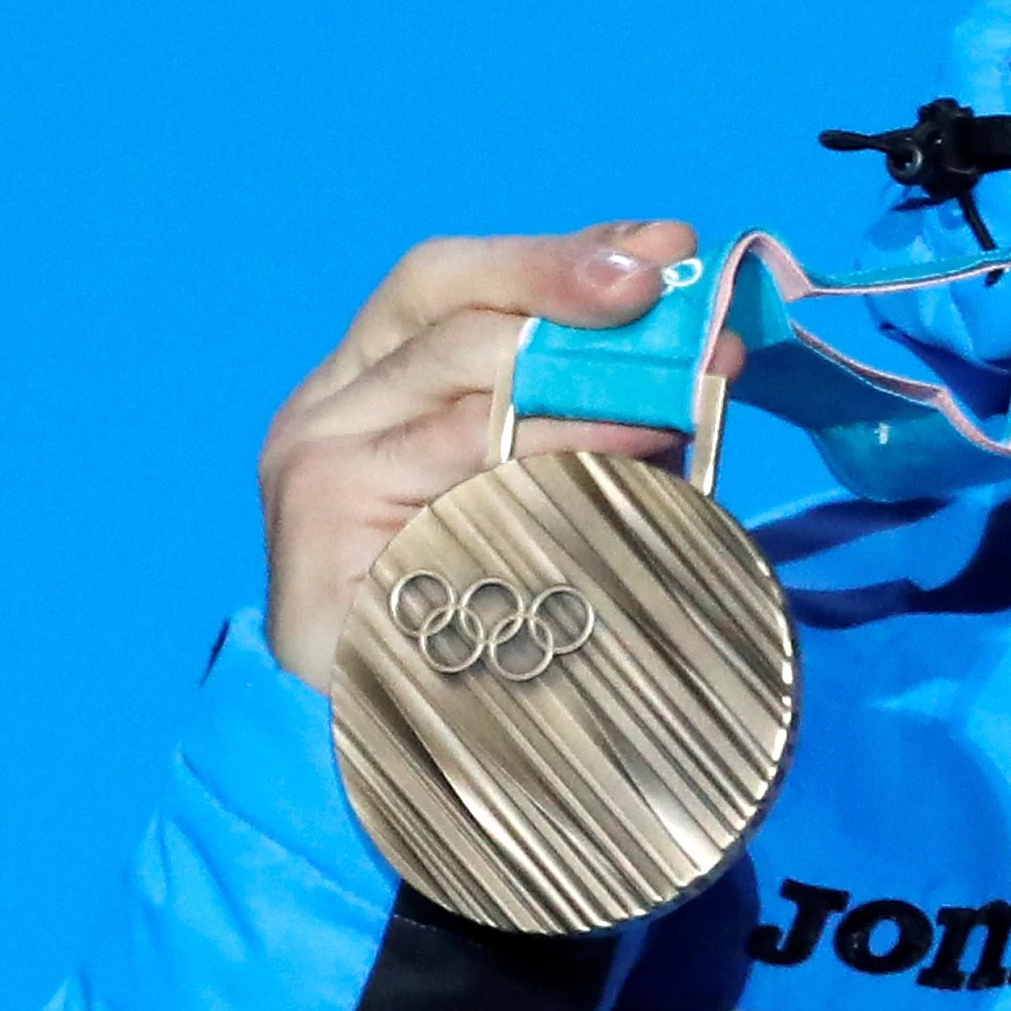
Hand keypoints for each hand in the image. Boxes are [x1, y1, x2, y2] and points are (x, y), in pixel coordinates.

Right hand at [259, 222, 699, 686]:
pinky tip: (629, 464)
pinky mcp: (318, 519)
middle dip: (574, 294)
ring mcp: (314, 459)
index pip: (453, 280)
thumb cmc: (464, 630)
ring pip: (464, 379)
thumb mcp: (535, 496)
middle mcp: (327, 407)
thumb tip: (696, 349)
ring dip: (589, 381)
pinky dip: (555, 452)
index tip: (663, 245)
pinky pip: (457, 460)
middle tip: (678, 305)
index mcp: (370, 384)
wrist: (367, 765)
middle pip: (450, 306)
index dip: (558, 255)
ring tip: (681, 395)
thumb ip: (585, 421)